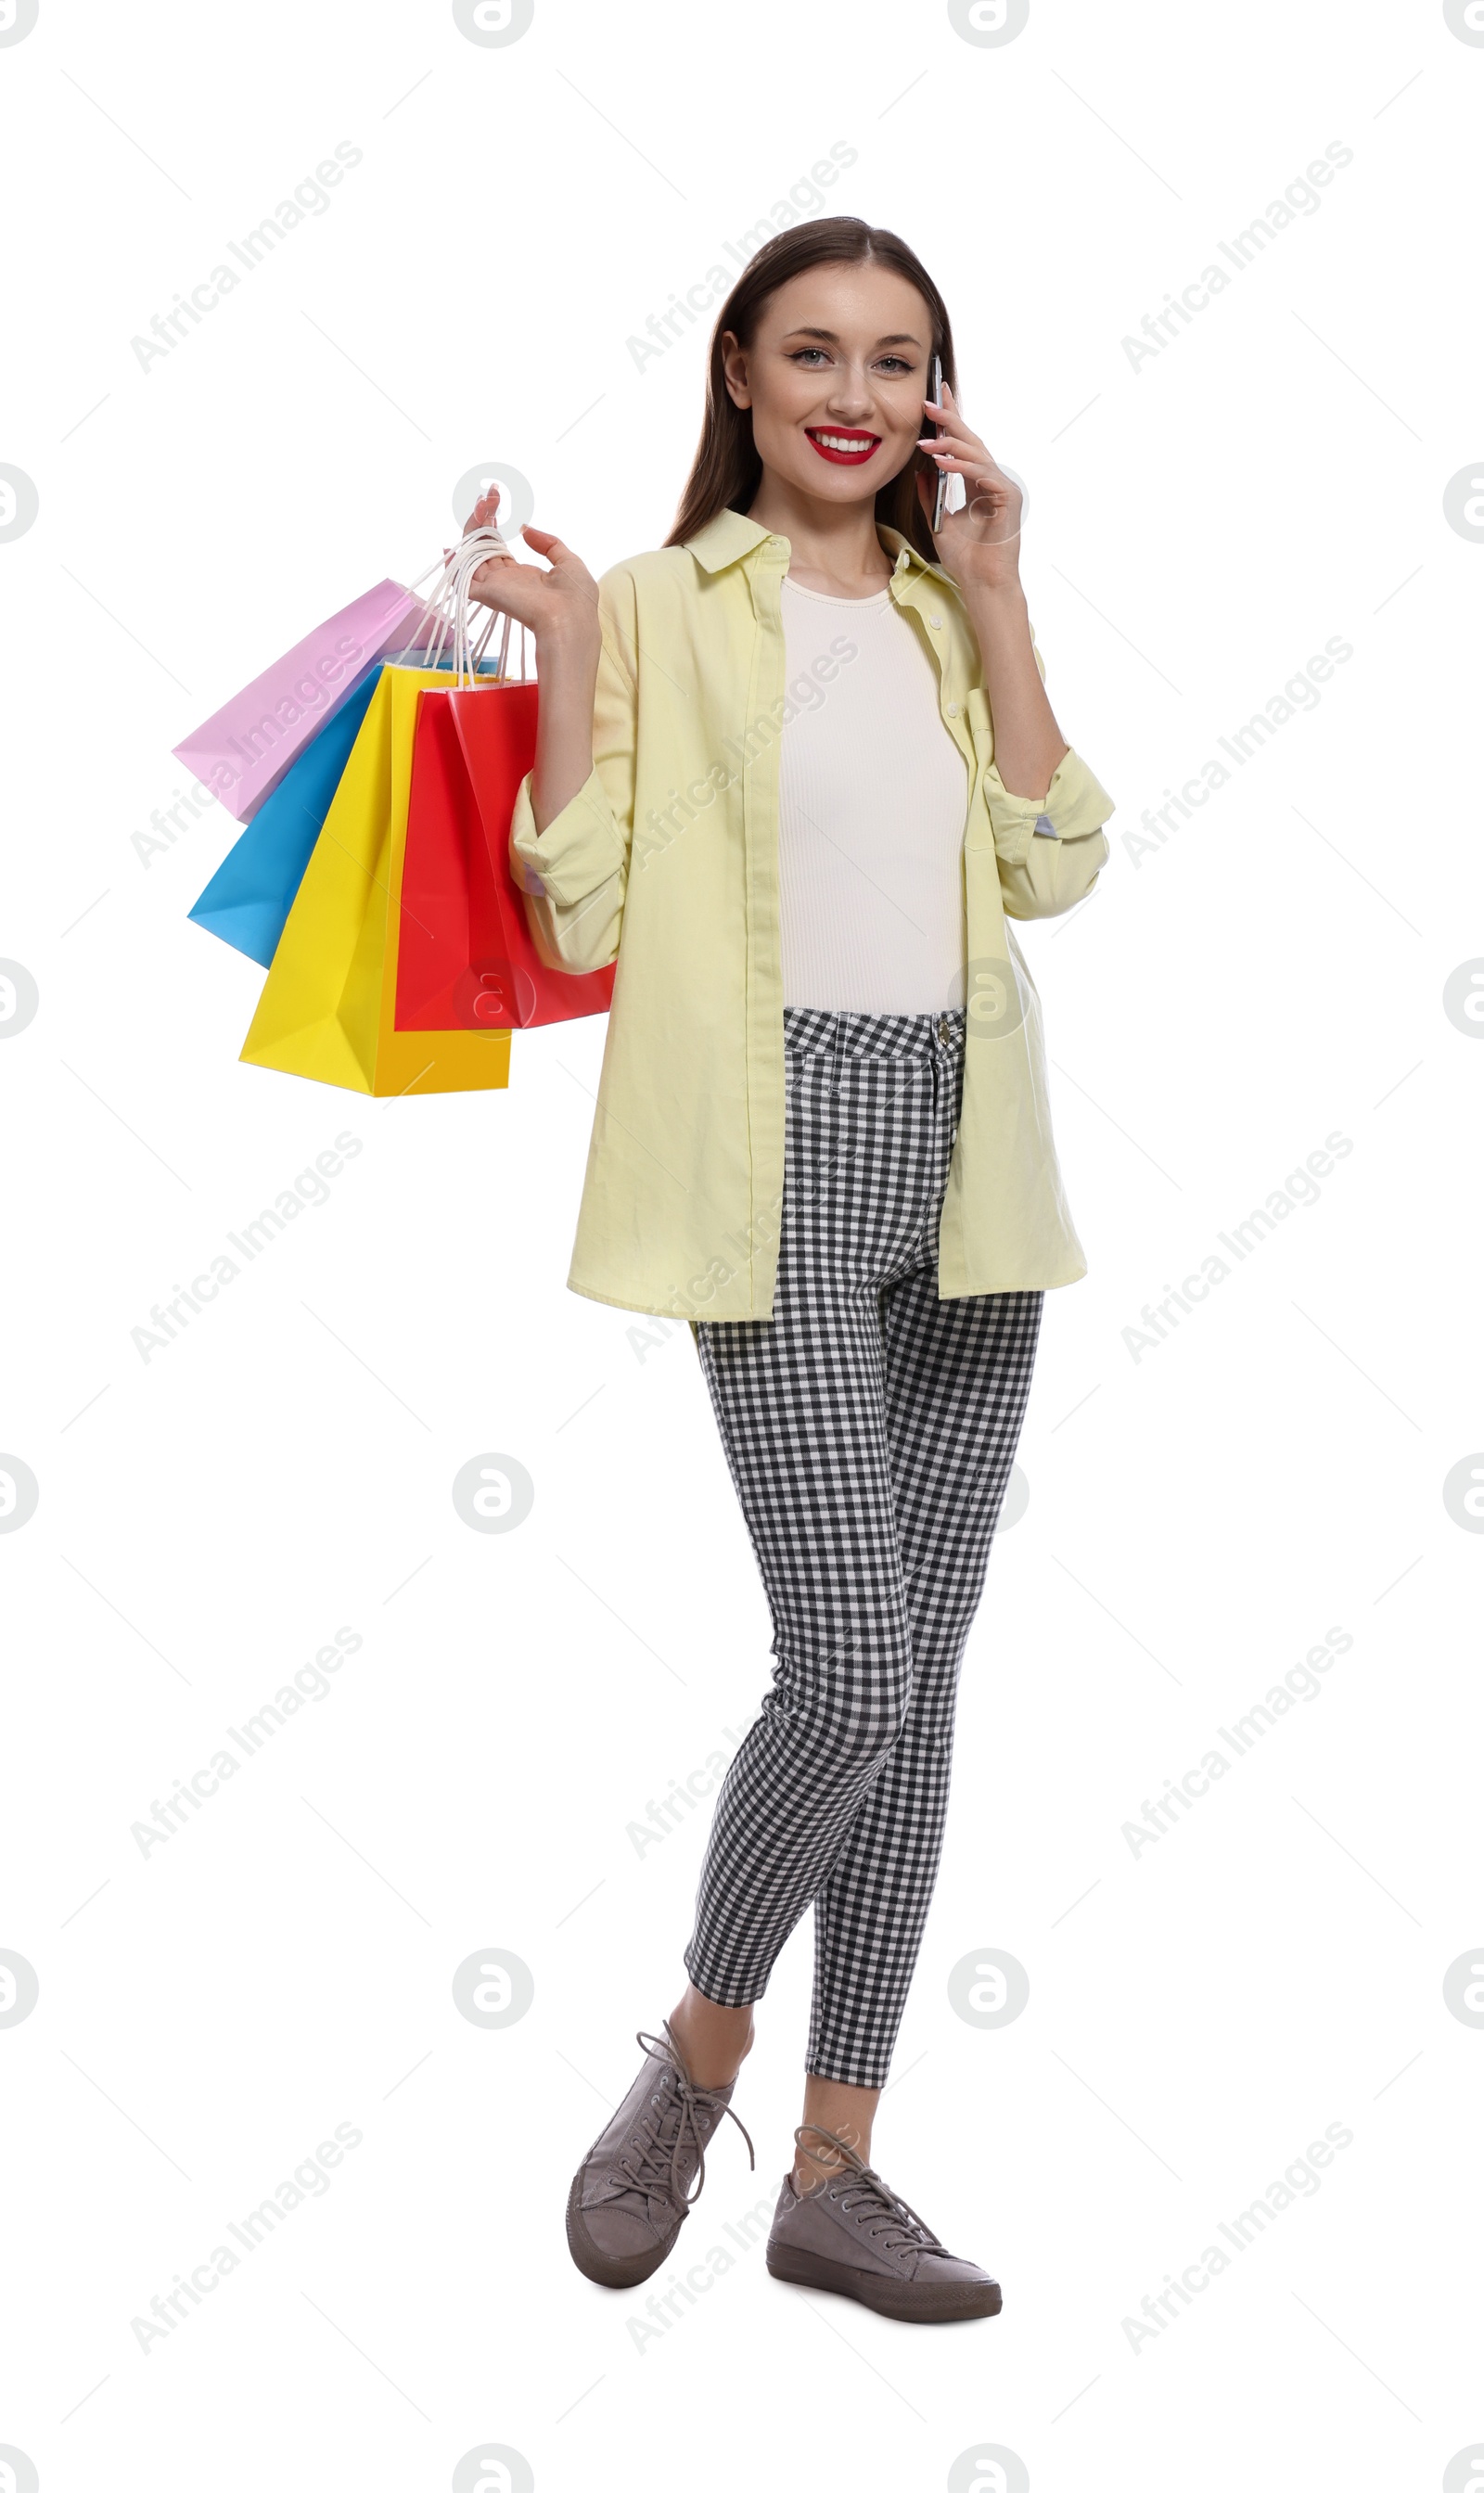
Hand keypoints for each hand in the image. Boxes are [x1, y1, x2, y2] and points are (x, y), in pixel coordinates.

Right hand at [461, 489, 599, 648]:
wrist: (571, 619)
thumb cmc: (575, 598)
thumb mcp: (568, 562)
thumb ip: (548, 543)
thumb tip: (525, 529)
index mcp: (522, 576)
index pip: (498, 547)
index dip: (493, 523)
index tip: (495, 498)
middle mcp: (505, 580)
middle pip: (483, 546)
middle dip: (483, 518)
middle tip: (490, 495)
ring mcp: (494, 586)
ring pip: (472, 554)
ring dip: (473, 527)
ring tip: (483, 504)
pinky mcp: (487, 593)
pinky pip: (461, 579)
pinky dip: (453, 566)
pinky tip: (448, 547)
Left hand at [915, 384, 1022, 595]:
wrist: (982, 583)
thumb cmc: (965, 559)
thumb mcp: (939, 522)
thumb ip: (931, 496)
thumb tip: (920, 471)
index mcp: (978, 483)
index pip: (963, 445)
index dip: (951, 420)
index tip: (936, 398)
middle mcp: (992, 480)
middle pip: (970, 441)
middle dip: (949, 420)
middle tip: (929, 402)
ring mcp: (1003, 486)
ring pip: (976, 454)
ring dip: (949, 445)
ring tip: (927, 441)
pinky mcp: (1009, 497)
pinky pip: (982, 474)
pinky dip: (962, 467)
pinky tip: (942, 463)